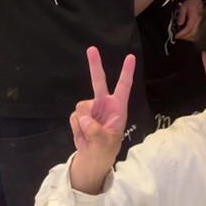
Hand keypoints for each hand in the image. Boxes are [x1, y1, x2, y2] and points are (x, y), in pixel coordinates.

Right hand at [70, 48, 133, 168]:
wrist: (93, 156)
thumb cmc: (107, 147)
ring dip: (83, 122)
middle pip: (98, 81)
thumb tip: (84, 119)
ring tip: (90, 135)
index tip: (131, 57)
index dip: (127, 72)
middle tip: (92, 48)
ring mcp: (91, 107)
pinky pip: (74, 117)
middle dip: (95, 65)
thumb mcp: (106, 142)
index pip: (124, 86)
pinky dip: (77, 128)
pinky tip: (83, 134)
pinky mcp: (79, 115)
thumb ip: (97, 131)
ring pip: (82, 107)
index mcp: (118, 106)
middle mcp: (104, 102)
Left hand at [175, 0, 202, 40]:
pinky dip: (193, 36)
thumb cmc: (191, 3)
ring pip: (196, 35)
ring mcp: (202, 24)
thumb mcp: (183, 7)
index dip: (181, 34)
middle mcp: (199, 23)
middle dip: (184, 37)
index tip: (176, 36)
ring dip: (188, 38)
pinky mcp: (203, 25)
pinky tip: (188, 35)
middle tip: (178, 37)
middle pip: (192, 34)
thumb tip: (179, 25)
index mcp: (194, 18)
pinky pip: (198, 34)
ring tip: (182, 36)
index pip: (188, 29)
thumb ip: (181, 16)